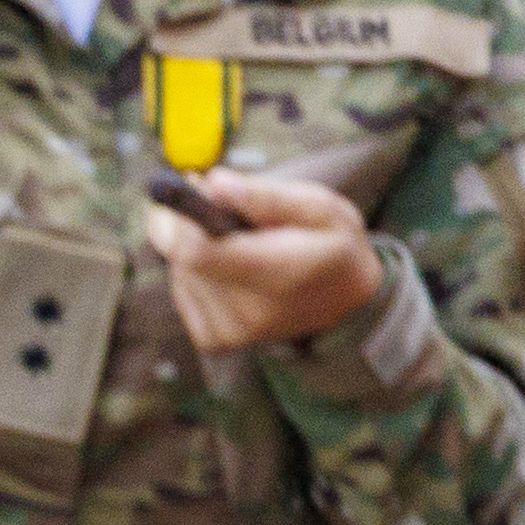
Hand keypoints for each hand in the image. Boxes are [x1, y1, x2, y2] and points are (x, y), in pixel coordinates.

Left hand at [148, 169, 385, 353]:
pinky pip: (184, 293)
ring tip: (236, 239)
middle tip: (218, 203)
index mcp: (277, 276)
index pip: (198, 252)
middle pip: (185, 260)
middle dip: (192, 227)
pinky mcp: (212, 340)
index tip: (197, 189)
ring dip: (197, 249)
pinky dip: (197, 273)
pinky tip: (229, 265)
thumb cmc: (331, 244)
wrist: (342, 298)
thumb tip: (213, 184)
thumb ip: (266, 196)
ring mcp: (227, 333)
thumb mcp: (318, 207)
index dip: (187, 218)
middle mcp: (248, 314)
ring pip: (182, 274)